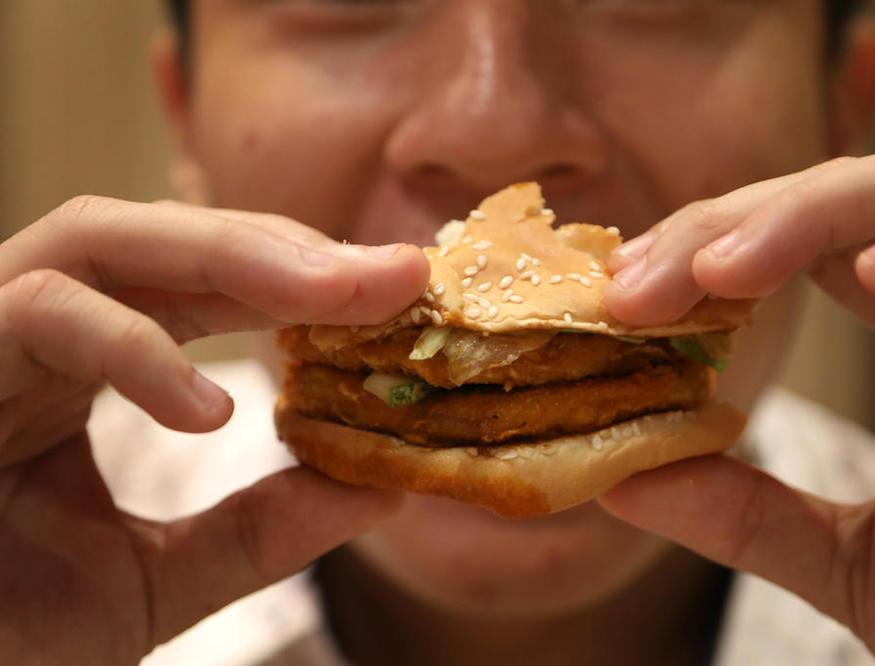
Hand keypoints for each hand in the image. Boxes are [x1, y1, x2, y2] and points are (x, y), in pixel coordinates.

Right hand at [0, 197, 428, 664]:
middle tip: (398, 272)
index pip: (206, 288)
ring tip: (331, 297)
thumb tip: (381, 487)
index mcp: (82, 367)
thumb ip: (260, 529)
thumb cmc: (6, 631)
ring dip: (231, 257)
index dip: (306, 281)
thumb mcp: (157, 579)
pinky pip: (36, 313)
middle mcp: (32, 336)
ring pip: (99, 239)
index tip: (402, 292)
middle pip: (167, 241)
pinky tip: (209, 408)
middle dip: (289, 250)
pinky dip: (132, 348)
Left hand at [599, 137, 874, 665]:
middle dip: (731, 223)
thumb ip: (745, 512)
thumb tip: (623, 478)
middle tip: (637, 284)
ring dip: (810, 212)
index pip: (804, 245)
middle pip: (848, 196)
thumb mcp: (851, 564)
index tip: (623, 295)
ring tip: (722, 272)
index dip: (708, 251)